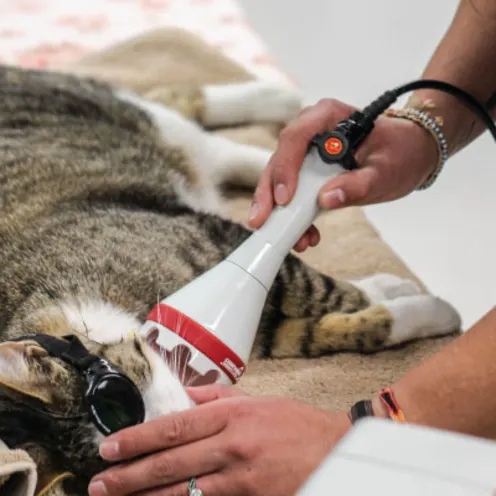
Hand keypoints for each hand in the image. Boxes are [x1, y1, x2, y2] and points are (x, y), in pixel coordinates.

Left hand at [88, 384, 350, 495]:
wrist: (337, 450)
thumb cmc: (296, 423)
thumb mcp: (258, 399)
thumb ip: (219, 397)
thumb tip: (186, 396)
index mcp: (232, 414)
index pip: (175, 426)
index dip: (139, 437)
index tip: (112, 447)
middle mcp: (232, 444)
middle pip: (172, 461)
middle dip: (131, 473)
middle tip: (101, 481)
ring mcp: (241, 478)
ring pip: (182, 491)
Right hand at [248, 98, 438, 251]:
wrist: (408, 153)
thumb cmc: (399, 154)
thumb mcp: (385, 172)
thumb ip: (358, 185)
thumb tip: (326, 199)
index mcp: (329, 116)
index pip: (295, 137)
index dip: (285, 168)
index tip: (285, 199)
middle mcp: (311, 129)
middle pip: (279, 159)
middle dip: (269, 194)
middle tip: (261, 220)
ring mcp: (306, 149)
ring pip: (280, 178)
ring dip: (279, 210)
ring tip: (292, 238)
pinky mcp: (307, 168)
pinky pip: (293, 190)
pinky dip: (294, 214)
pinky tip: (305, 235)